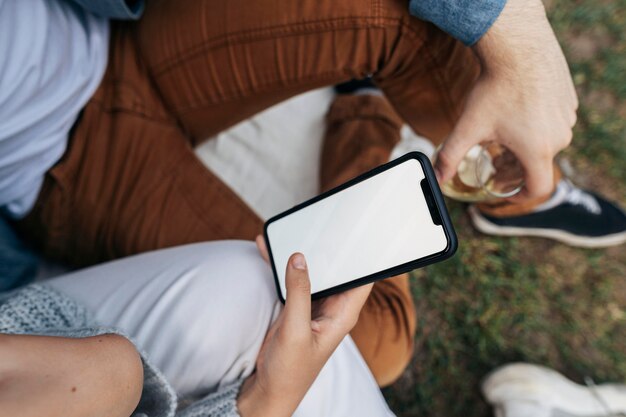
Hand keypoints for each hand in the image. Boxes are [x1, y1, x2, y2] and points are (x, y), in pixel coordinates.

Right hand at [237, 236, 371, 416]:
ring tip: (289, 231)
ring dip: (300, 253)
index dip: (366, 254)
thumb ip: (298, 293)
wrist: (269, 388)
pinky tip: (268, 248)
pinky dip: (281, 265)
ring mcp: (313, 305)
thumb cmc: (291, 370)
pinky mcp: (296, 306)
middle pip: (336, 268)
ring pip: (312, 271)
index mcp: (344, 312)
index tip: (362, 231)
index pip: (364, 276)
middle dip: (328, 246)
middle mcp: (332, 306)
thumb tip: (298, 258)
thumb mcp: (295, 330)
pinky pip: (291, 279)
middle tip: (320, 221)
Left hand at [434, 0, 577, 199]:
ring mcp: (567, 118)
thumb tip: (436, 177)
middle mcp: (558, 138)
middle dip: (514, 167)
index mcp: (538, 151)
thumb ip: (450, 156)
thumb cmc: (495, 90)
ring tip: (502, 136)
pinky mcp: (568, 102)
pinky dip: (536, 127)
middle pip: (536, 165)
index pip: (538, 189)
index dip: (520, 195)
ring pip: (545, 143)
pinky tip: (516, 114)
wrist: (517, 48)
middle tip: (493, 160)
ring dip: (525, 146)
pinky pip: (553, 123)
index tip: (505, 188)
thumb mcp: (469, 127)